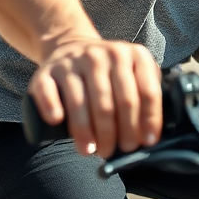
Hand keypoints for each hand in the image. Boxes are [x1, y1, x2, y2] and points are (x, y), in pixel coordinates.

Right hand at [28, 37, 161, 157]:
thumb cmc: (109, 72)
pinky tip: (58, 122)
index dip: (149, 120)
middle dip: (119, 132)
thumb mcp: (134, 72)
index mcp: (134, 55)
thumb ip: (147, 94)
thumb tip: (151, 136)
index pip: (147, 91)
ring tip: (91, 151)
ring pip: (83, 101)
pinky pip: (49, 92)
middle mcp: (105, 54)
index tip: (147, 142)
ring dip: (87, 131)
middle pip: (117, 100)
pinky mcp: (48, 71)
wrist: (70, 46)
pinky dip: (53, 108)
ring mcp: (75, 61)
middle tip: (115, 151)